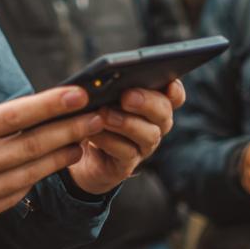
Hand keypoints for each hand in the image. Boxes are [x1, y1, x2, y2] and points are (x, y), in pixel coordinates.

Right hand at [0, 86, 102, 241]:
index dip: (51, 104)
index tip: (79, 93)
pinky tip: (47, 166)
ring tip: (83, 140)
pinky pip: (14, 194)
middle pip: (33, 144)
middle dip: (71, 128)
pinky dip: (34, 178)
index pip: (15, 116)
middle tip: (99, 115)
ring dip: (60, 155)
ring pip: (31, 172)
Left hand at [67, 80, 185, 194]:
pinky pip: (127, 153)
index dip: (175, 90)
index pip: (173, 96)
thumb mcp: (97, 96)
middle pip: (164, 112)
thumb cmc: (89, 114)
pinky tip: (94, 132)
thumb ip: (104, 87)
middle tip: (126, 97)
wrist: (74, 149)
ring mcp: (143, 147)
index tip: (169, 83)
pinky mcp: (127, 165)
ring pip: (149, 134)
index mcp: (152, 103)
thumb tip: (100, 83)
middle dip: (146, 102)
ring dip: (127, 123)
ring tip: (104, 114)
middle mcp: (154, 125)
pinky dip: (109, 140)